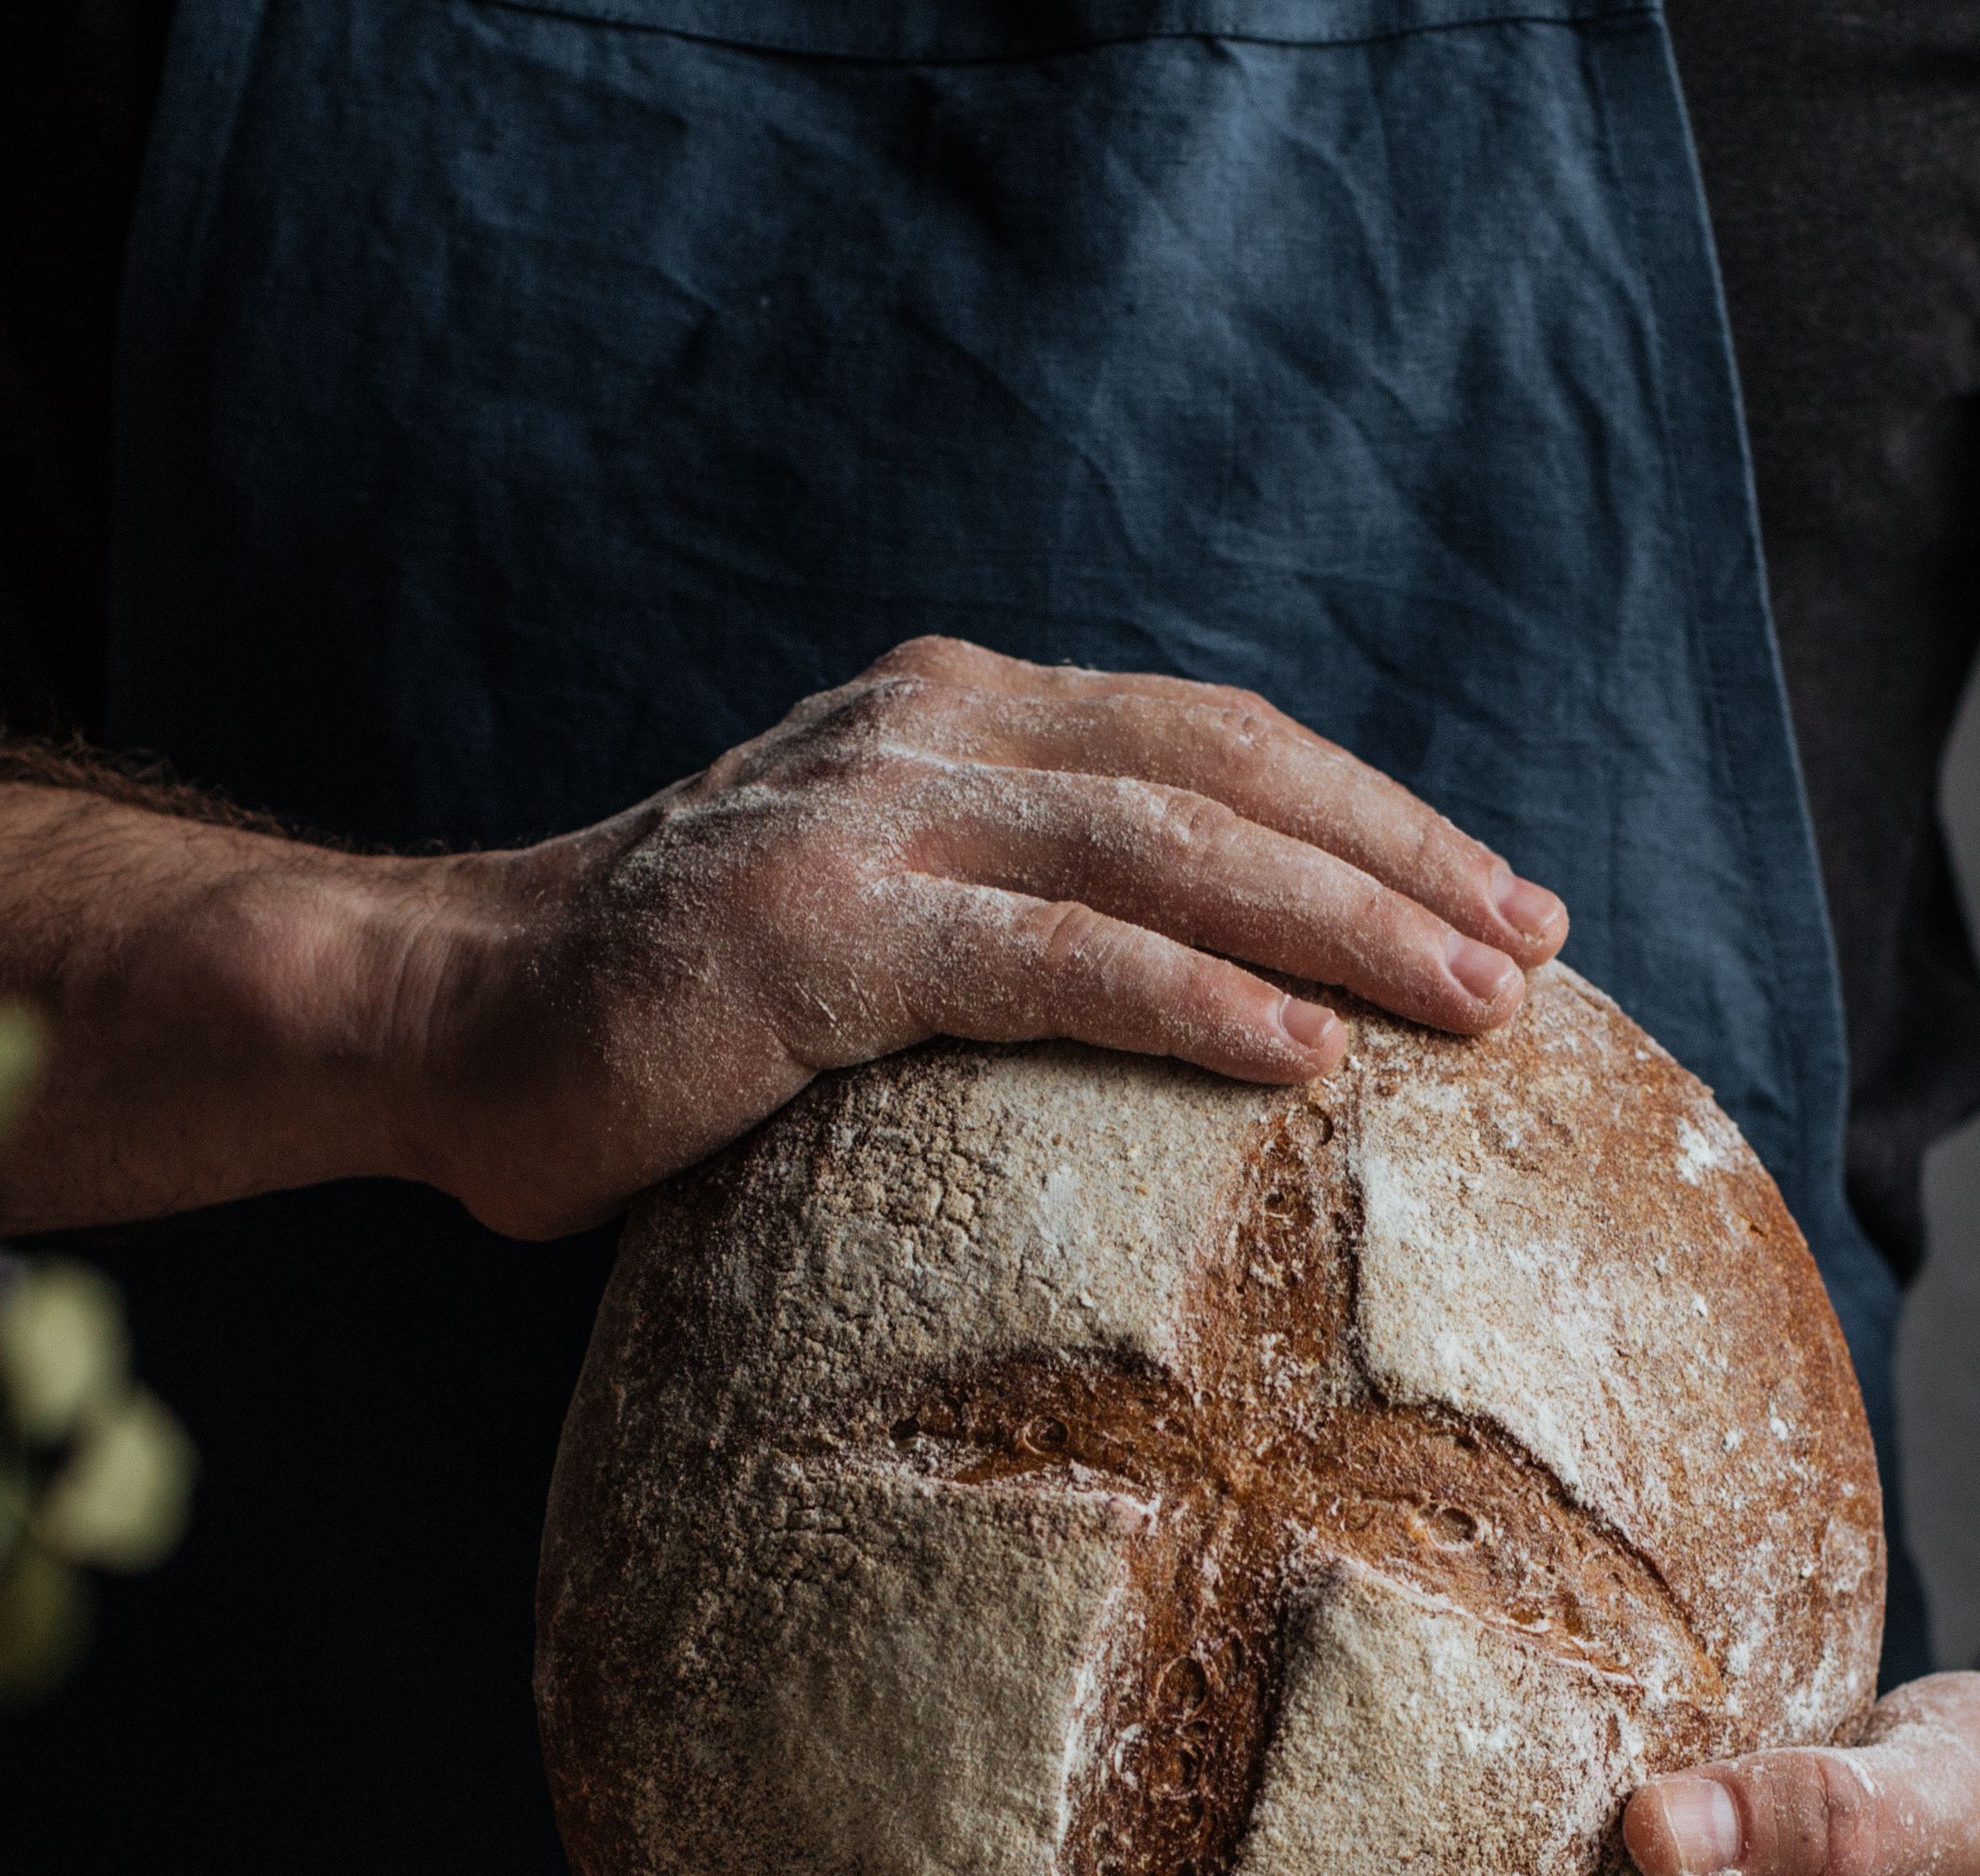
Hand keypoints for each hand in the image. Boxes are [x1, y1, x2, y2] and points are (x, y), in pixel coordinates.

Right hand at [385, 635, 1568, 1238]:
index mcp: (952, 717)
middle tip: (1536, 950)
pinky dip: (1188, 996)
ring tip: (1476, 1001)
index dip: (1370, 811)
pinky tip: (1299, 1054)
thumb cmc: (663, 1017)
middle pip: (1222, 774)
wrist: (443, 1018)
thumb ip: (998, 920)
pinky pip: (1046, 958)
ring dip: (1340, 924)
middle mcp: (926, 734)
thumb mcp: (862, 924)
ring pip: (1165, 848)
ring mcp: (869, 824)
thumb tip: (1187, 1018)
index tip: (1501, 899)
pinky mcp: (818, 935)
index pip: (1210, 740)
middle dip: (1400, 861)